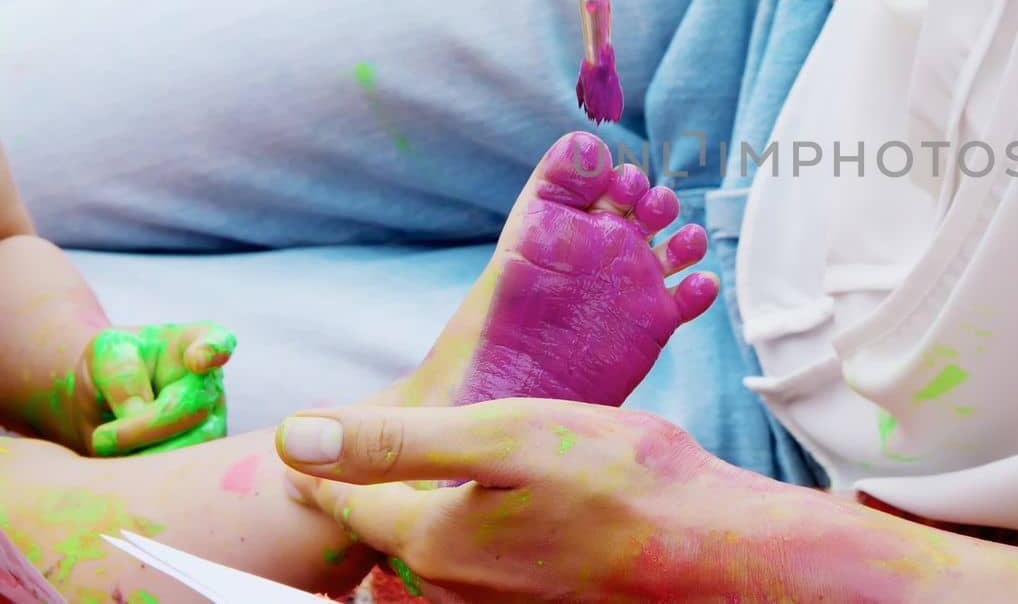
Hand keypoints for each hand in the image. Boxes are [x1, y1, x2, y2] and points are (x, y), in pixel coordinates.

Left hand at [74, 322, 234, 456]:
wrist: (106, 399)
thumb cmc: (112, 365)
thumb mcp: (106, 353)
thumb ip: (122, 376)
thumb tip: (138, 415)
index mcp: (195, 342)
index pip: (216, 342)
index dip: (213, 352)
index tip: (198, 359)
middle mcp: (212, 381)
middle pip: (193, 408)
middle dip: (146, 427)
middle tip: (102, 437)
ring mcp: (213, 418)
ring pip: (193, 447)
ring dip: (145, 454)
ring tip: (106, 448)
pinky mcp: (200, 453)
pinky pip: (181, 471)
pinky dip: (147, 474)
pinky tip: (121, 464)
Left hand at [276, 400, 843, 601]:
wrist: (714, 551)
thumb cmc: (622, 481)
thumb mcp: (506, 437)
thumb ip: (399, 442)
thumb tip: (295, 439)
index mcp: (433, 542)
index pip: (347, 504)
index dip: (319, 468)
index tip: (295, 448)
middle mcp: (452, 593)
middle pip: (379, 550)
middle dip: (358, 510)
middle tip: (331, 476)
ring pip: (422, 576)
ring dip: (404, 541)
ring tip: (400, 499)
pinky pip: (468, 590)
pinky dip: (455, 560)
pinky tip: (490, 528)